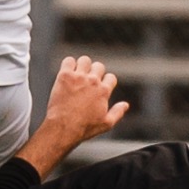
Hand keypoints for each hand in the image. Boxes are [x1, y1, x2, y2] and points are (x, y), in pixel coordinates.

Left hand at [17, 56, 128, 177]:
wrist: (63, 127)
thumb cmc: (84, 128)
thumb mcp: (106, 124)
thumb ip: (118, 112)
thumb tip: (126, 104)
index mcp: (104, 91)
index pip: (111, 77)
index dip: (105, 82)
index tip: (98, 88)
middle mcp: (93, 81)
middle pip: (99, 66)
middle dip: (94, 72)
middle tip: (86, 82)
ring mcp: (79, 77)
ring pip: (85, 60)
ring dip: (82, 66)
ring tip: (76, 76)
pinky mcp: (65, 76)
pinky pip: (68, 61)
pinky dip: (68, 65)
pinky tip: (66, 74)